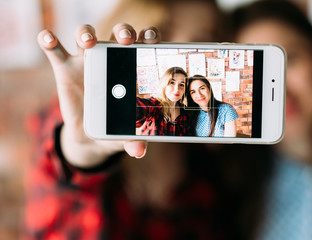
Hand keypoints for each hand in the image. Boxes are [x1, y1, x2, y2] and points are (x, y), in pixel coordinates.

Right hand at [37, 24, 160, 167]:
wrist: (91, 136)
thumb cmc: (115, 128)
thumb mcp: (124, 134)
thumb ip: (133, 139)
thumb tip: (138, 151)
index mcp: (132, 70)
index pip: (143, 45)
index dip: (149, 36)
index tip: (151, 38)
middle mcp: (111, 60)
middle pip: (117, 35)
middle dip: (123, 31)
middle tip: (126, 41)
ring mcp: (86, 63)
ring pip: (85, 36)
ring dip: (86, 33)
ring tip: (89, 42)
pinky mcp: (65, 70)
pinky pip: (55, 51)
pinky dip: (49, 41)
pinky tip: (48, 39)